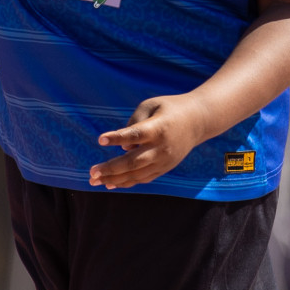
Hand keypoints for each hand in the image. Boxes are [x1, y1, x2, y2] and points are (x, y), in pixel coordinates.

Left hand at [89, 94, 210, 189]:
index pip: (135, 134)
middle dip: (110, 168)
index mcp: (158, 128)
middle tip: (91, 172)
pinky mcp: (164, 168)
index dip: (117, 137)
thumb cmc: (169, 108)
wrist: (198, 121)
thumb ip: (134, 122)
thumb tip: (123, 147)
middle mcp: (161, 148)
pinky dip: (126, 182)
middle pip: (133, 161)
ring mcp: (164, 161)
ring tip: (94, 180)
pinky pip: (143, 178)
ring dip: (114, 179)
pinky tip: (110, 184)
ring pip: (137, 174)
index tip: (100, 139)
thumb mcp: (151, 105)